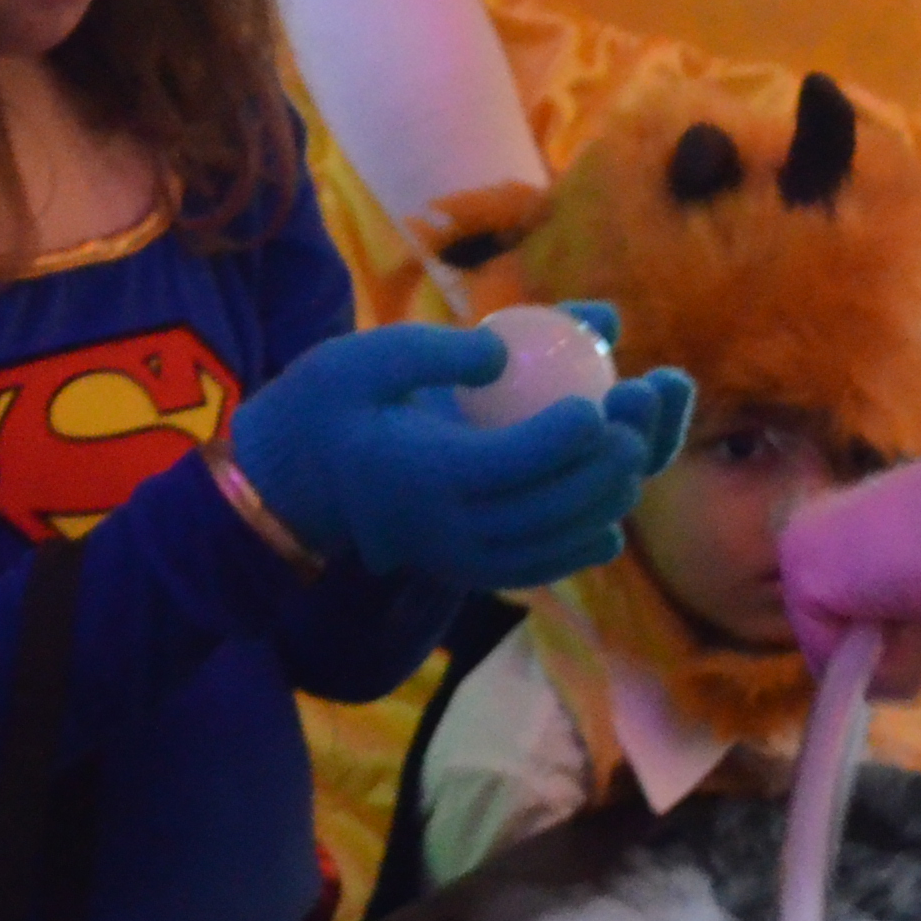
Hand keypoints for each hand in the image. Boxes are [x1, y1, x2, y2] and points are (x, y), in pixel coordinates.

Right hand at [221, 324, 683, 593]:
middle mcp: (448, 529)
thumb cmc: (322, 410)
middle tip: (637, 408)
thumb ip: (434, 350)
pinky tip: (609, 519)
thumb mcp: (363, 358)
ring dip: (607, 500)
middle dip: (611, 462)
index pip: (515, 462)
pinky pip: (536, 568)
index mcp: (423, 475)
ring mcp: (460, 557)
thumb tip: (505, 350)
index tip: (601, 396)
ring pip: (555, 543)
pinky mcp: (466, 570)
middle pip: (552, 508)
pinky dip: (578, 547)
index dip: (570, 434)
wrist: (284, 489)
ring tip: (634, 447)